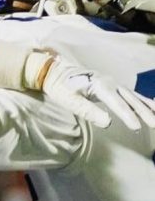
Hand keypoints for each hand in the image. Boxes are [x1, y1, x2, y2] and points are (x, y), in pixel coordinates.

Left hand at [40, 56, 154, 131]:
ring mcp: (113, 84)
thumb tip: (108, 123)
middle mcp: (111, 82)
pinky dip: (142, 101)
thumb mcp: (70, 100)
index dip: (127, 116)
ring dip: (147, 107)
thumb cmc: (61, 88)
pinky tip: (152, 107)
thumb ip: (89, 111)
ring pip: (134, 96)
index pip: (117, 103)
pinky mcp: (113, 87)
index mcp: (100, 85)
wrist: (56, 73)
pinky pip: (131, 95)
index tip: (137, 128)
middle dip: (144, 112)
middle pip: (130, 99)